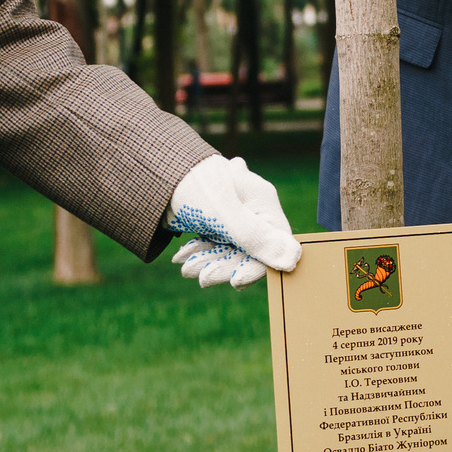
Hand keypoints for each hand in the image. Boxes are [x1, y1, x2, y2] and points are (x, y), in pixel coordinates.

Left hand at [168, 155, 300, 288]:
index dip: (256, 266)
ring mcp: (233, 215)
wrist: (156, 168)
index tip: (235, 282)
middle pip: (248, 250)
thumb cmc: (194, 186)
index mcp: (263, 203)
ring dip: (208, 261)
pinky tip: (182, 256)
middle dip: (223, 265)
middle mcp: (252, 210)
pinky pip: (213, 243)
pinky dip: (199, 252)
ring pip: (228, 249)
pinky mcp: (215, 219)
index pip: (271, 245)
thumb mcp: (225, 215)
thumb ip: (258, 238)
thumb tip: (294, 260)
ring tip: (185, 266)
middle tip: (200, 276)